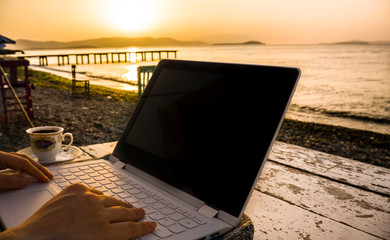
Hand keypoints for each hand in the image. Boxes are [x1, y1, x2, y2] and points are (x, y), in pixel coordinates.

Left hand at [0, 151, 53, 188]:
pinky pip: (15, 163)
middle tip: (49, 175)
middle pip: (25, 159)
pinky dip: (24, 167)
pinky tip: (28, 171)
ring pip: (21, 160)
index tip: (45, 179)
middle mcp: (2, 156)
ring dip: (33, 166)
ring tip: (42, 173)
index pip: (24, 163)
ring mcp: (1, 159)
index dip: (36, 171)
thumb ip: (7, 181)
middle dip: (38, 168)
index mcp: (1, 157)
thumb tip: (25, 181)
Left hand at [2, 183, 156, 239]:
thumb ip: (109, 239)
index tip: (151, 224)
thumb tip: (121, 233)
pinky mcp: (77, 189)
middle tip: (142, 213)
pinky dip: (100, 196)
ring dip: (122, 204)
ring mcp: (87, 199)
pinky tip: (104, 199)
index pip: (131, 229)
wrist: (31, 237)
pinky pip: (95, 191)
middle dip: (136, 214)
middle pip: (126, 212)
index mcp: (103, 233)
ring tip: (128, 205)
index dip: (143, 227)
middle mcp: (98, 214)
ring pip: (112, 200)